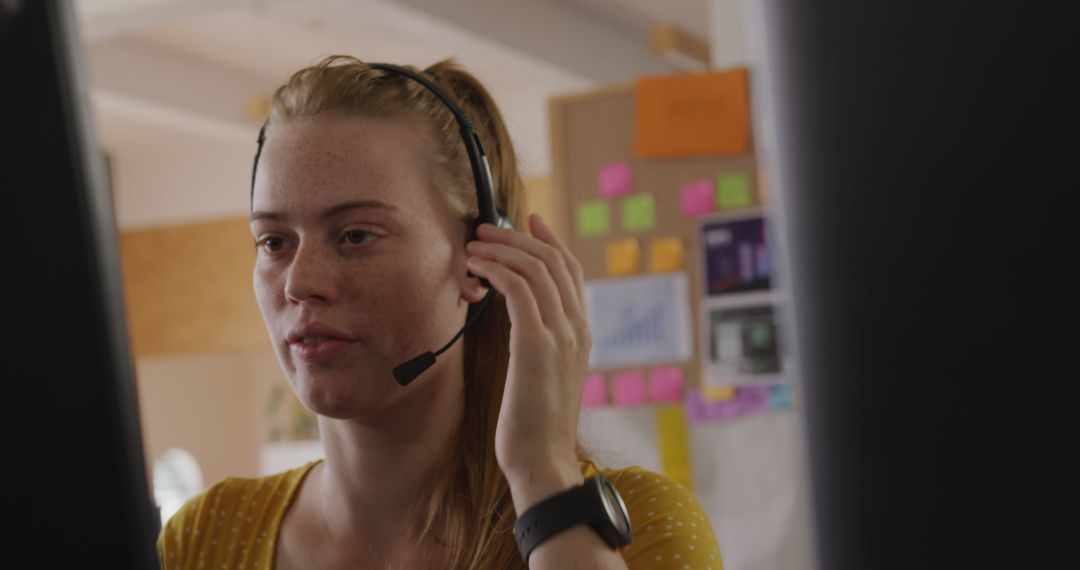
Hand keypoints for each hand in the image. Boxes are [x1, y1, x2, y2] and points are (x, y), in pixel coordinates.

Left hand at [464, 213, 590, 507]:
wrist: (543, 461)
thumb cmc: (535, 428)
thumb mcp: (544, 379)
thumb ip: (541, 348)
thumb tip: (524, 327)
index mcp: (581, 335)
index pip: (571, 273)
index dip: (550, 241)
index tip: (530, 221)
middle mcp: (576, 328)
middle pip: (553, 261)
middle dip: (518, 237)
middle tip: (486, 229)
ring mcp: (560, 335)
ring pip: (535, 268)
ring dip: (502, 249)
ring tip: (474, 245)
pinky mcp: (536, 344)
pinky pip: (517, 288)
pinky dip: (497, 268)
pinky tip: (477, 268)